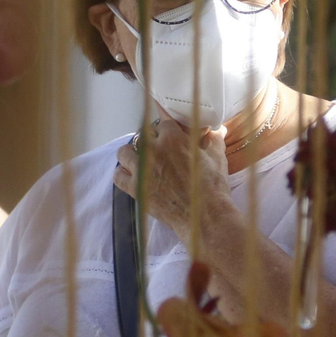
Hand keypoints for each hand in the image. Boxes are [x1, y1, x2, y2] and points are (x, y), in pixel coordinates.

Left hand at [114, 119, 231, 239]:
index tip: (163, 123)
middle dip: (150, 140)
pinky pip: (118, 175)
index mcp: (173, 139)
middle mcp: (154, 150)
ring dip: (131, 154)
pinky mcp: (136, 188)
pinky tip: (132, 176)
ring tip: (140, 160)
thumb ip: (213, 140)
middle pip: (142, 135)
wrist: (204, 216)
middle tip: (158, 148)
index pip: (162, 119)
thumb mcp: (217, 158)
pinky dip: (123, 174)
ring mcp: (142, 170)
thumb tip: (216, 130)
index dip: (164, 122)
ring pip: (124, 152)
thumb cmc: (212, 187)